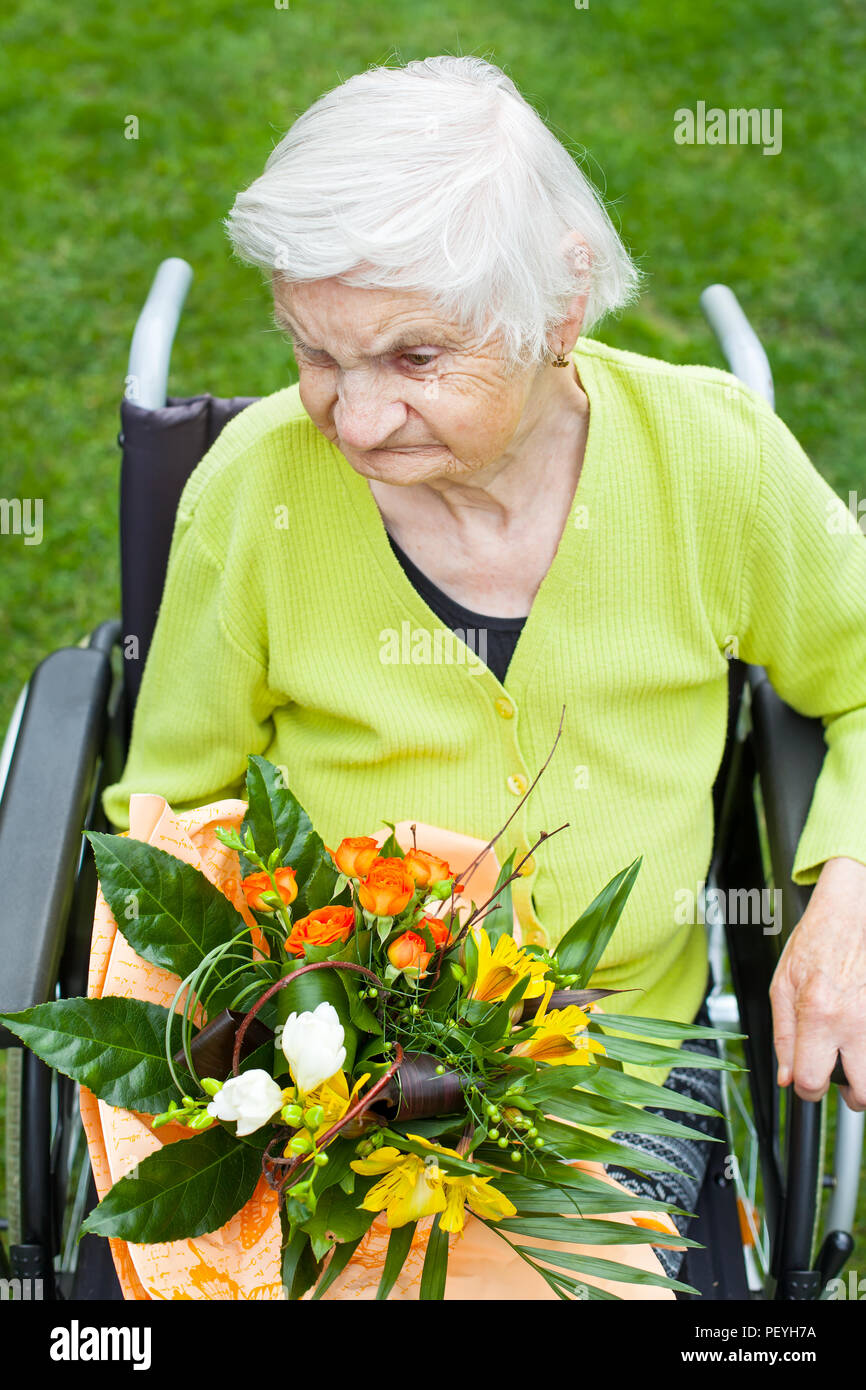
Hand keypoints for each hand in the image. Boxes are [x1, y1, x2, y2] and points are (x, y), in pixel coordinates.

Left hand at [769, 855, 865, 1110]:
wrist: (851, 914)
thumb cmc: (816, 943)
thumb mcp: (782, 986)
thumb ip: (783, 1036)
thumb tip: (786, 1077)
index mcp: (819, 1014)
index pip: (812, 1081)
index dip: (806, 1089)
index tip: (808, 1083)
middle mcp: (854, 1021)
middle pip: (863, 1093)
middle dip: (852, 1096)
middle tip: (843, 1082)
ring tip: (855, 1060)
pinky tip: (861, 1035)